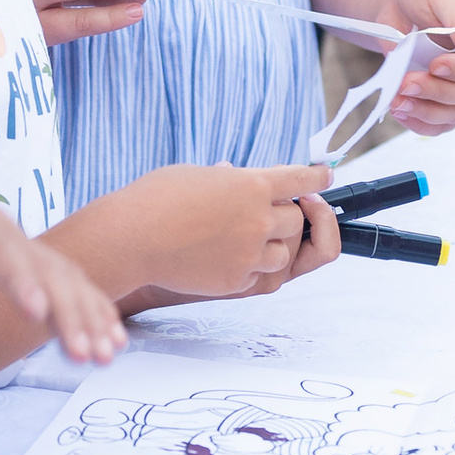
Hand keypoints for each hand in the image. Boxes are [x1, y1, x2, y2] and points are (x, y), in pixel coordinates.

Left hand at [0, 113, 123, 368]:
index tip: (38, 315)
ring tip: (107, 356)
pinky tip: (107, 332)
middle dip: (69, 312)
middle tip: (86, 358)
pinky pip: (59, 274)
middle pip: (45, 268)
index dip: (19, 281)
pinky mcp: (15, 247)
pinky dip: (85, 302)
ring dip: (87, 311)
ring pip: (62, 273)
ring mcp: (11, 235)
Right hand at [99, 165, 338, 309]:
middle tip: (268, 213)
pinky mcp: (237, 281)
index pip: (300, 179)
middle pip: (297, 219)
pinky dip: (254, 266)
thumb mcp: (196, 175)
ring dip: (274, 244)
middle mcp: (258, 218)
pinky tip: (230, 256)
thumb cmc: (154, 199)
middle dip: (287, 216)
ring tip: (248, 237)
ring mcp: (250, 253)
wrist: (129, 238)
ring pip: (286, 252)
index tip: (325, 177)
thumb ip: (227, 179)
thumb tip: (236, 174)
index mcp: (251, 184)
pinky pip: (263, 276)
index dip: (316, 178)